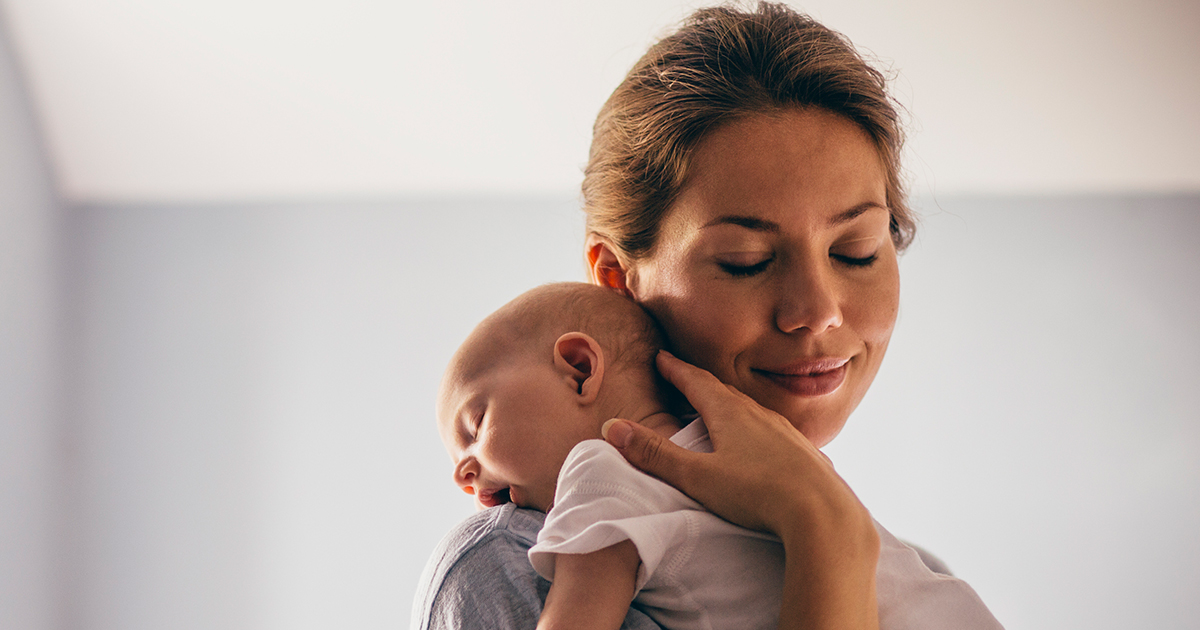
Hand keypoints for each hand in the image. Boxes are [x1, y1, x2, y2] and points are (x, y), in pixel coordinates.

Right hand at [602, 351, 871, 545]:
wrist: (823, 513)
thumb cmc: (758, 493)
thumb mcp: (697, 476)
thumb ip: (655, 454)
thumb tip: (614, 428)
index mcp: (730, 414)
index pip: (696, 382)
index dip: (676, 369)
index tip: (662, 357)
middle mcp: (759, 415)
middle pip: (724, 392)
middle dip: (701, 384)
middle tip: (684, 378)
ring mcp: (785, 433)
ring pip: (752, 411)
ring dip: (730, 406)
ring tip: (718, 411)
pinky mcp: (804, 454)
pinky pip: (774, 432)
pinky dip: (757, 430)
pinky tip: (761, 444)